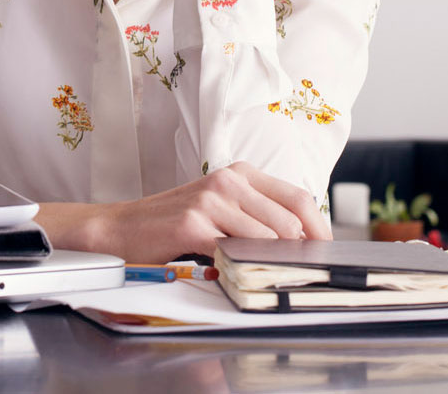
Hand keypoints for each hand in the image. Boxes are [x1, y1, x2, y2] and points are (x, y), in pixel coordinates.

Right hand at [37, 161, 330, 262]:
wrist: (123, 227)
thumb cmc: (175, 222)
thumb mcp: (221, 208)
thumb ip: (257, 216)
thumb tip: (303, 240)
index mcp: (240, 173)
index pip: (299, 198)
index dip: (319, 229)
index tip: (324, 253)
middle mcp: (229, 180)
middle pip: (291, 220)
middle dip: (299, 251)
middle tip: (297, 272)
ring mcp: (211, 199)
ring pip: (269, 236)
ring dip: (272, 261)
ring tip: (266, 274)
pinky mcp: (194, 222)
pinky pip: (237, 250)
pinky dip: (244, 267)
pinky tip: (237, 273)